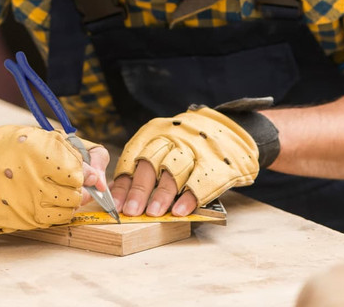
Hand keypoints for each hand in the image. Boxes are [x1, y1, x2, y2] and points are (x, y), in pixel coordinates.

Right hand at [0, 124, 106, 231]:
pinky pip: (46, 223)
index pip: (79, 176)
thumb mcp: (42, 139)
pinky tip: (42, 201)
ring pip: (64, 214)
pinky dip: (50, 214)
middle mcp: (32, 184)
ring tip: (56, 192)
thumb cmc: (12, 145)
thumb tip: (96, 177)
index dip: (82, 174)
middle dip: (76, 190)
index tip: (79, 172)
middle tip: (66, 182)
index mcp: (41, 158)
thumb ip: (72, 156)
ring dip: (66, 204)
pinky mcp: (16, 221)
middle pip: (74, 197)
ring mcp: (23, 205)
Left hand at [111, 107, 258, 216]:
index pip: (133, 158)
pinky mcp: (216, 163)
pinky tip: (179, 211)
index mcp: (154, 132)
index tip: (116, 205)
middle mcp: (172, 138)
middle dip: (139, 189)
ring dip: (162, 194)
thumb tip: (117, 191)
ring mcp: (195, 149)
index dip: (123, 183)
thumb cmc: (186, 143)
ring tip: (153, 214)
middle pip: (151, 163)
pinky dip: (189, 197)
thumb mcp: (162, 144)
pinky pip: (200, 181)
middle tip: (131, 211)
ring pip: (174, 172)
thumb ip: (142, 164)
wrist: (227, 130)